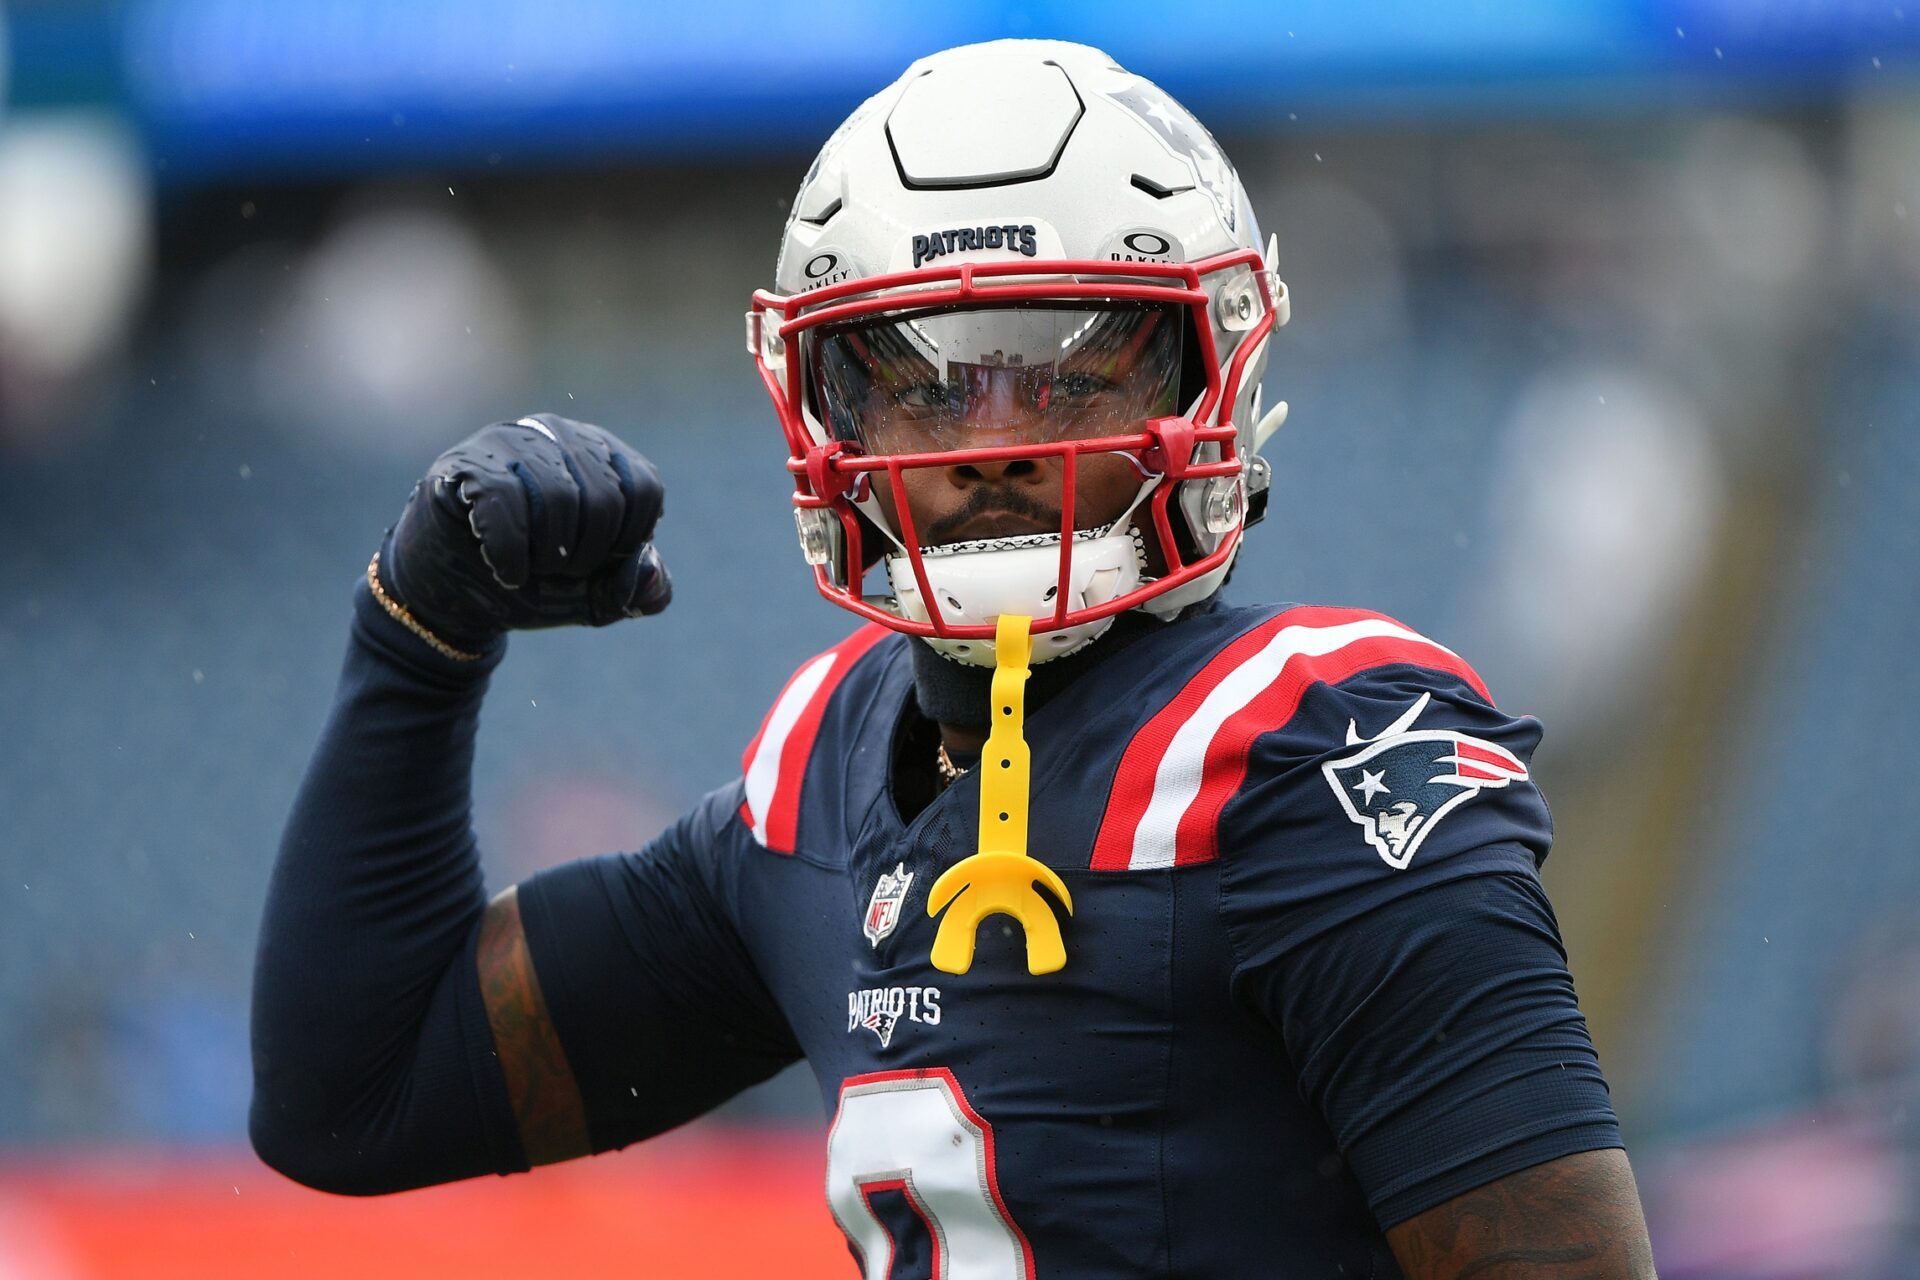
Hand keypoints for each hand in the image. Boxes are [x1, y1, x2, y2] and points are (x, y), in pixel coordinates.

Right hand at [380, 414, 670, 647]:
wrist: (451, 599)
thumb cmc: (529, 583)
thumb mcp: (591, 595)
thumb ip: (633, 587)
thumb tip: (653, 573)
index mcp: (599, 456)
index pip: (644, 488)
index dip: (628, 542)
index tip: (598, 565)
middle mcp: (557, 436)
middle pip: (605, 498)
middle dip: (586, 556)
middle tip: (556, 572)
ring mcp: (509, 443)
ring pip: (558, 499)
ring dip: (548, 556)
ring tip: (530, 569)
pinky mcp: (465, 465)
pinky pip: (505, 502)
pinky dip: (512, 554)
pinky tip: (507, 572)